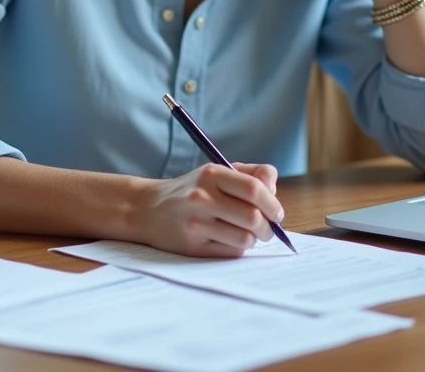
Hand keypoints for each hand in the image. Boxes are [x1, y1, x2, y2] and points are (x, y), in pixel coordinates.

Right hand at [133, 163, 282, 257]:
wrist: (148, 209)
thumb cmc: (192, 190)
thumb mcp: (216, 172)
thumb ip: (251, 175)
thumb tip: (274, 189)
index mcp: (211, 174)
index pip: (254, 189)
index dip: (273, 203)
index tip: (277, 213)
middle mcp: (202, 197)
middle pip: (253, 217)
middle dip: (268, 227)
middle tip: (268, 229)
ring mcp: (195, 223)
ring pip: (244, 238)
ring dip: (254, 239)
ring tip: (248, 234)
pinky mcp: (192, 246)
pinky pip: (231, 252)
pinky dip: (238, 248)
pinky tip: (230, 240)